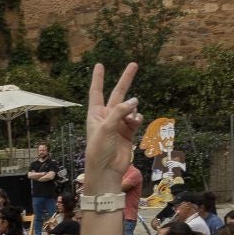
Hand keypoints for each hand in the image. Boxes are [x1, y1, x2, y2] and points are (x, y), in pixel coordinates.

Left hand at [82, 62, 141, 177]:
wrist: (107, 170)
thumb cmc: (99, 149)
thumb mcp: (106, 127)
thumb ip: (119, 112)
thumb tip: (135, 101)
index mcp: (95, 114)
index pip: (97, 91)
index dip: (98, 78)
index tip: (99, 65)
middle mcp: (107, 116)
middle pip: (118, 94)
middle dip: (126, 80)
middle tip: (134, 64)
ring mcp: (119, 124)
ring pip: (130, 108)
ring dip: (133, 109)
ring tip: (130, 118)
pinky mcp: (129, 132)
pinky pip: (136, 119)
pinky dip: (137, 118)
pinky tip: (135, 122)